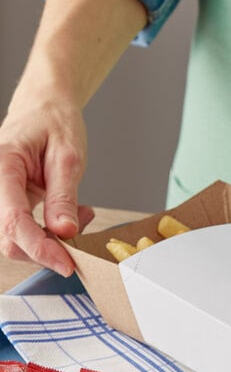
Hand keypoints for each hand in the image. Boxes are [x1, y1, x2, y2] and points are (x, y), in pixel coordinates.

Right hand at [0, 97, 93, 275]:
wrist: (44, 106)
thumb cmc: (54, 121)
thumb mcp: (68, 156)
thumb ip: (64, 196)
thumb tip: (65, 232)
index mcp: (2, 165)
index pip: (14, 221)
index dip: (40, 249)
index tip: (67, 265)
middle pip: (10, 238)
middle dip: (48, 248)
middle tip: (82, 228)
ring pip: (17, 239)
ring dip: (52, 240)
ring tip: (81, 214)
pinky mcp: (8, 202)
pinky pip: (24, 229)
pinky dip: (50, 232)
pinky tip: (72, 216)